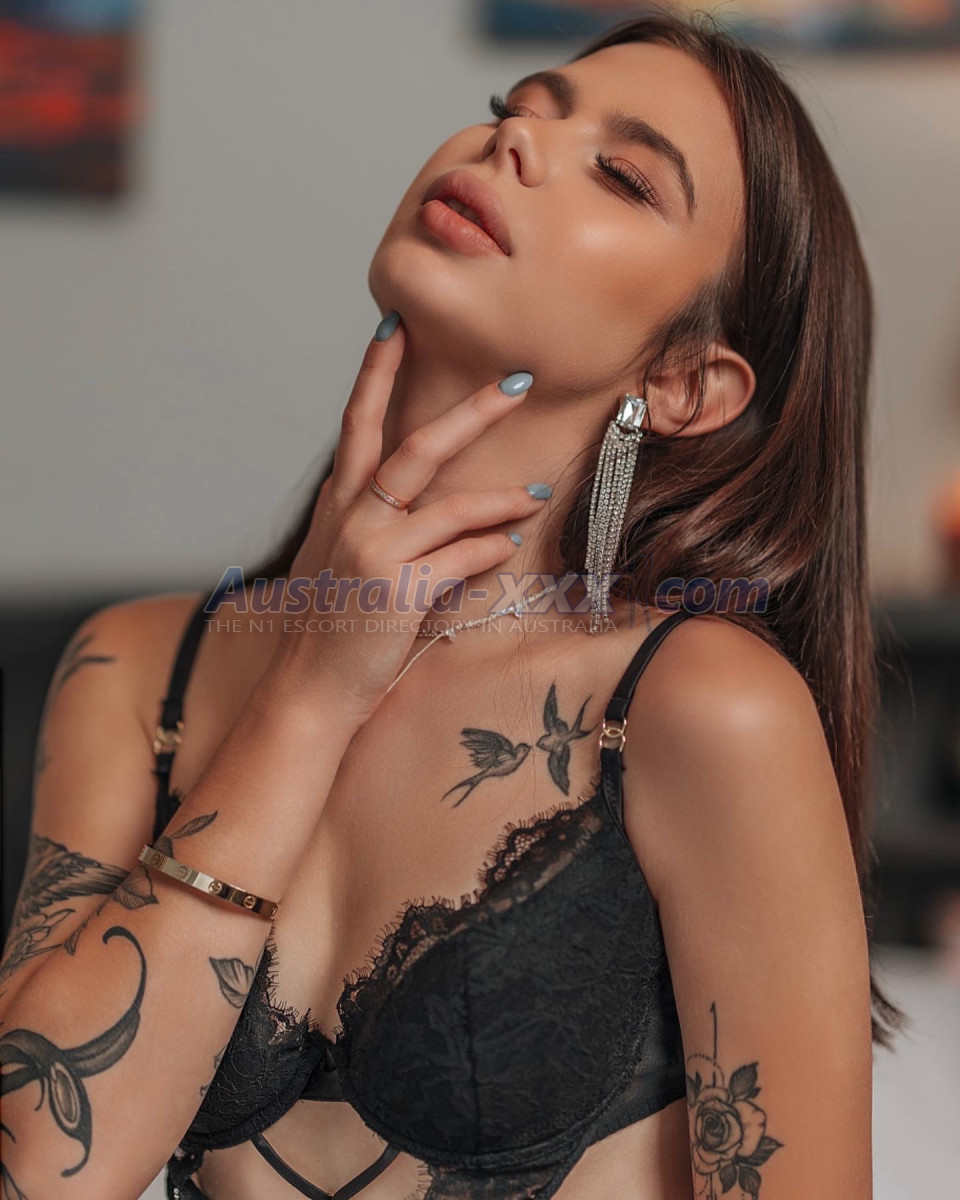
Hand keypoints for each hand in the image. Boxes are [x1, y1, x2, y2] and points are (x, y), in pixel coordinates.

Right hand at [267, 313, 549, 727]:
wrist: (307, 690)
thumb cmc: (328, 627)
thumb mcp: (337, 563)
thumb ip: (373, 526)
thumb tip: (427, 510)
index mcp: (337, 506)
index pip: (358, 425)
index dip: (375, 373)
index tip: (396, 326)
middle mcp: (351, 519)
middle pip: (415, 446)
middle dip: (469, 411)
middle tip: (515, 382)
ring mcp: (373, 552)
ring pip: (450, 504)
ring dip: (500, 497)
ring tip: (535, 494)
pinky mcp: (397, 590)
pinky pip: (461, 557)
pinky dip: (489, 550)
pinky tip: (508, 547)